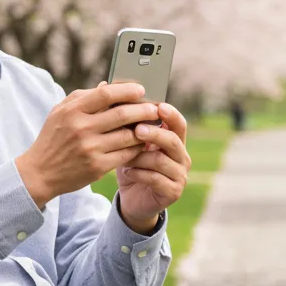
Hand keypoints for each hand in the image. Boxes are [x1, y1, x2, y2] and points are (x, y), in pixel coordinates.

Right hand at [16, 82, 161, 208]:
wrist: (39, 173)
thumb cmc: (53, 138)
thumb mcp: (60, 112)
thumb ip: (83, 96)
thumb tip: (107, 84)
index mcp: (72, 111)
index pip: (106, 94)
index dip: (127, 90)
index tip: (141, 90)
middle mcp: (81, 128)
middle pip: (122, 114)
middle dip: (144, 109)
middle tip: (155, 108)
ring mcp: (90, 149)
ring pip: (128, 135)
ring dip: (144, 130)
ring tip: (152, 125)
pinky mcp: (97, 167)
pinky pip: (126, 154)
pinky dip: (137, 148)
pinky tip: (142, 143)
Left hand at [116, 102, 189, 232]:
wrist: (131, 198)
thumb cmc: (130, 164)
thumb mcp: (126, 141)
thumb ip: (122, 118)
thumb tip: (103, 86)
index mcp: (173, 140)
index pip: (179, 123)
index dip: (171, 114)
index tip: (158, 106)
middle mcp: (181, 156)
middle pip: (173, 140)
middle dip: (155, 133)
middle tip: (138, 129)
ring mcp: (179, 175)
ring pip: (163, 160)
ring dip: (142, 156)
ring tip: (125, 156)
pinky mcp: (172, 192)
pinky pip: (156, 179)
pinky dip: (140, 174)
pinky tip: (127, 172)